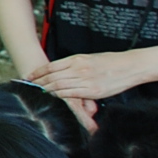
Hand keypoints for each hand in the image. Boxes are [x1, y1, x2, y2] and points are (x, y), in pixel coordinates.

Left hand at [29, 47, 157, 112]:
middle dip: (37, 83)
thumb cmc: (111, 61)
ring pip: (59, 86)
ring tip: (35, 94)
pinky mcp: (92, 91)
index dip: (38, 73)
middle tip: (26, 87)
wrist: (131, 65)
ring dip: (45, 91)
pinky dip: (60, 97)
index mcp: (77, 59)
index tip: (28, 77)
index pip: (51, 66)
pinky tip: (53, 99)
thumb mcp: (90, 58)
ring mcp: (85, 80)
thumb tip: (62, 69)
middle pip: (51, 77)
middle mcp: (78, 69)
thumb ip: (75, 64)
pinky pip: (71, 94)